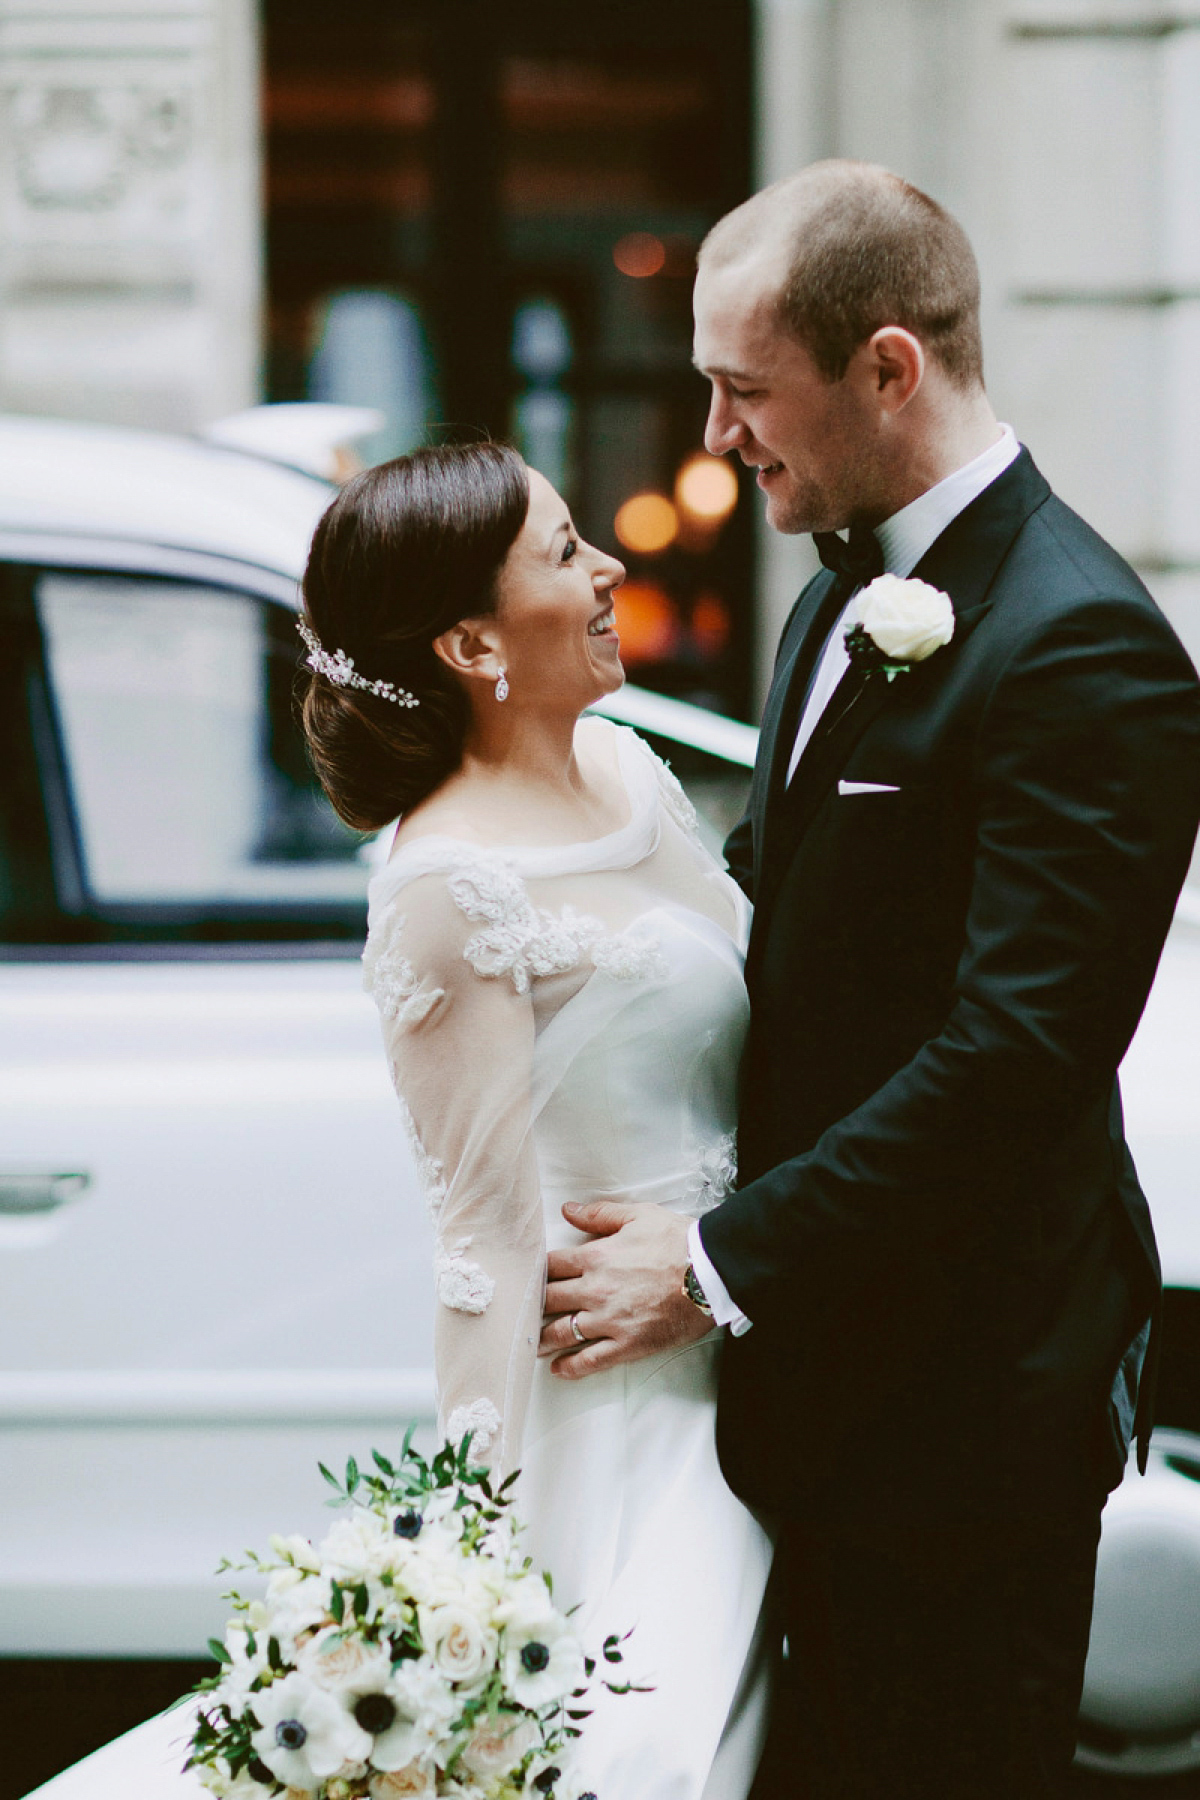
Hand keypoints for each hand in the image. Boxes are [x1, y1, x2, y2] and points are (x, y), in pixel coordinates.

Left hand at [539, 1200, 713, 1378]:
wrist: (711, 1273)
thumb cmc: (677, 1241)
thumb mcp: (638, 1215)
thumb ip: (599, 1214)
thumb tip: (567, 1210)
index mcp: (595, 1257)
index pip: (550, 1266)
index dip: (536, 1272)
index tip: (529, 1279)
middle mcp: (595, 1290)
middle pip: (549, 1300)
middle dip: (533, 1306)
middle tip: (523, 1313)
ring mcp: (609, 1320)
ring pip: (562, 1333)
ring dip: (542, 1339)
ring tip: (531, 1344)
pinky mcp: (627, 1344)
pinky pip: (591, 1361)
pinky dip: (571, 1367)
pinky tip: (559, 1369)